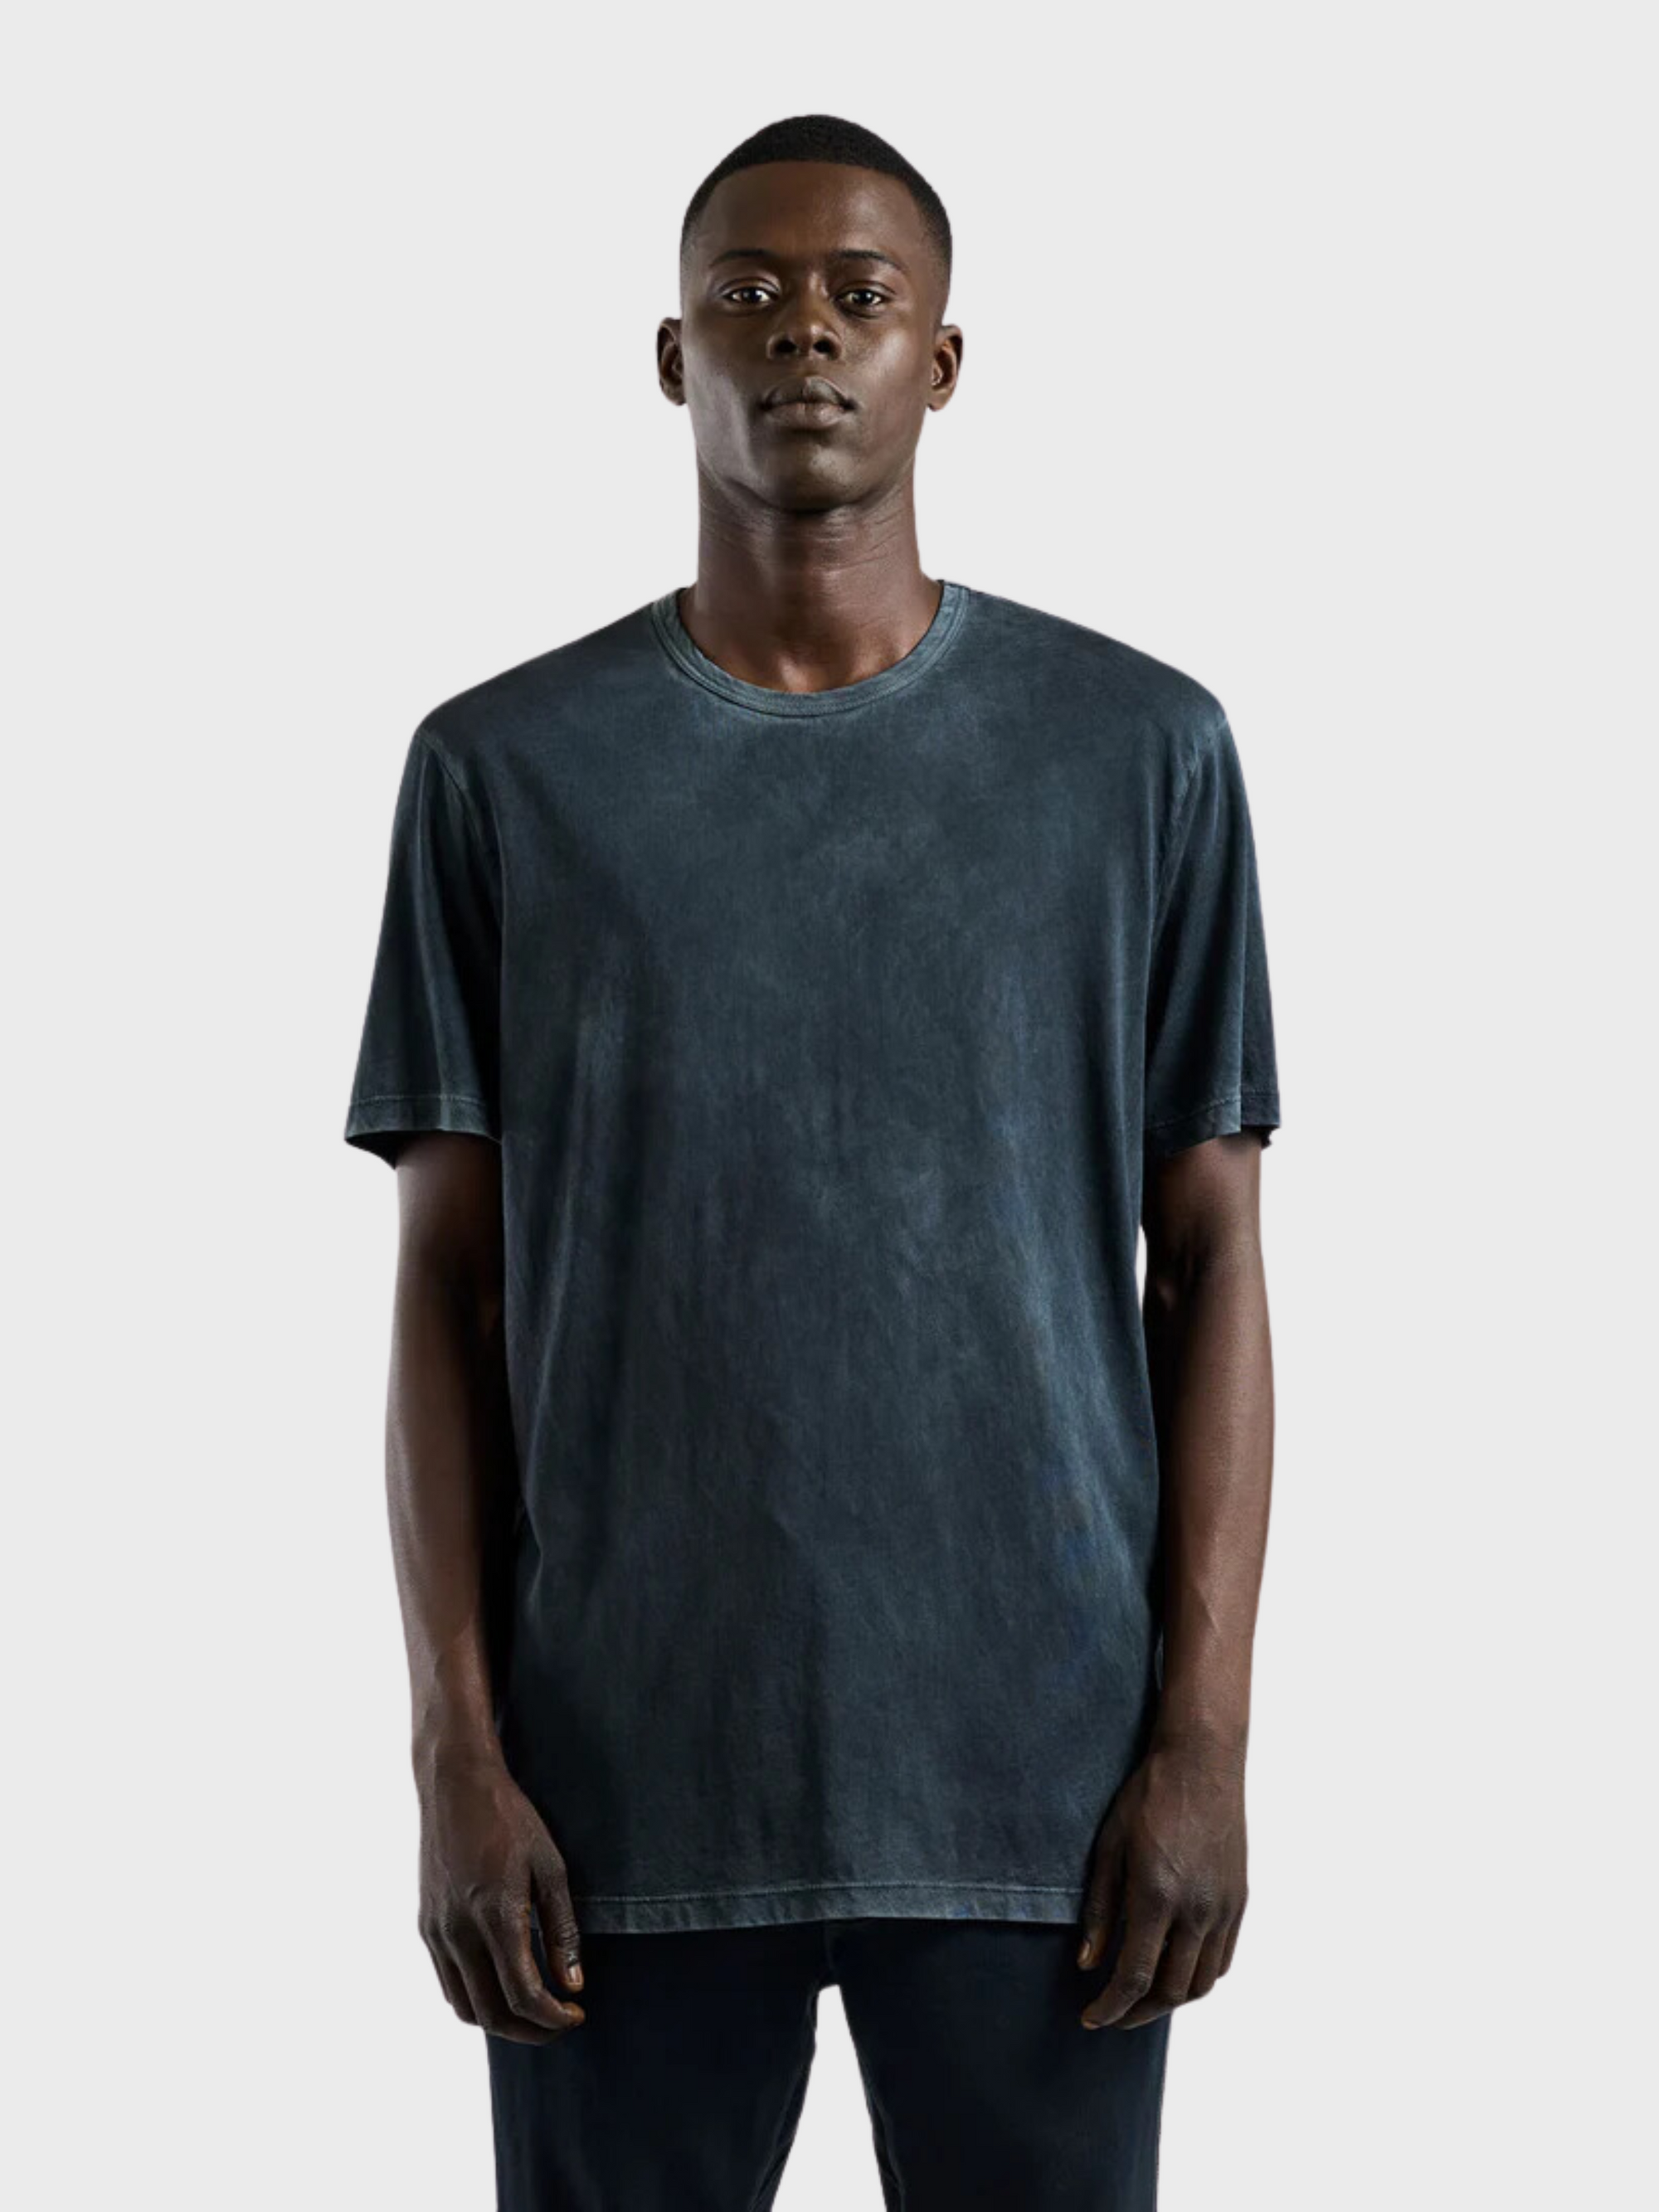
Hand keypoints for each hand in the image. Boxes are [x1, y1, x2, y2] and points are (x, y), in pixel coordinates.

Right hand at [417, 1749, 586, 2041]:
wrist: (455, 1785)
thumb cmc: (511, 1819)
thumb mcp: (551, 1868)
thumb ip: (562, 1930)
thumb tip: (573, 1985)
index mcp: (495, 1915)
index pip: (523, 1995)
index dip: (553, 2018)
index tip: (577, 2013)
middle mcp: (458, 1931)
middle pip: (490, 2014)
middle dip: (530, 2031)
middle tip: (559, 2024)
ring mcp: (435, 1932)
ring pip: (463, 2007)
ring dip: (500, 2022)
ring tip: (535, 2011)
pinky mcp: (425, 1926)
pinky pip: (447, 1983)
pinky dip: (476, 1998)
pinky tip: (502, 1985)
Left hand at [1075, 1735, 1246, 2029]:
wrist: (1202, 1762)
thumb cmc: (1148, 1796)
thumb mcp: (1109, 1847)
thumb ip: (1100, 1910)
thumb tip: (1088, 1964)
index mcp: (1158, 1897)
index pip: (1135, 1977)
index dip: (1111, 2007)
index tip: (1091, 2018)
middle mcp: (1197, 1910)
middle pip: (1171, 1991)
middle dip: (1138, 2012)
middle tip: (1112, 2014)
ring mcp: (1224, 1908)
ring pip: (1201, 1983)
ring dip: (1170, 2000)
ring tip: (1142, 1998)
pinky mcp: (1239, 1901)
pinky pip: (1222, 1959)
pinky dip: (1198, 1978)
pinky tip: (1175, 1971)